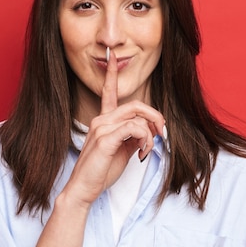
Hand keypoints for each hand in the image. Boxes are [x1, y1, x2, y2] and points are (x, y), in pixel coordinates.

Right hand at [63, 49, 164, 207]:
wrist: (83, 189)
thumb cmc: (100, 172)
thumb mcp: (122, 151)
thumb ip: (133, 137)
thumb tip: (148, 131)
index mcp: (103, 120)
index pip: (108, 92)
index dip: (111, 75)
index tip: (111, 57)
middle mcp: (101, 120)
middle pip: (136, 105)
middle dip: (155, 118)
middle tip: (161, 134)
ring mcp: (101, 127)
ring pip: (138, 116)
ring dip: (151, 133)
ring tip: (147, 149)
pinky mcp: (105, 139)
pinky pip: (134, 128)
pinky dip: (145, 139)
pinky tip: (141, 152)